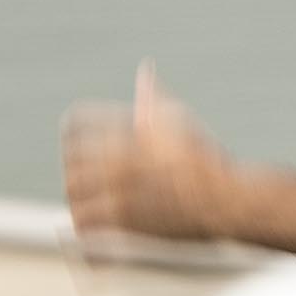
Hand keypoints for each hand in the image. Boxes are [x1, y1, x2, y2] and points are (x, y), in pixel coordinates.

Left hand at [64, 65, 236, 248]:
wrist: (225, 199)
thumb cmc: (206, 158)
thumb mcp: (178, 117)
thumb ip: (153, 95)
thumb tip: (146, 70)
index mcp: (126, 128)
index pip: (74, 122)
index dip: (74, 133)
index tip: (80, 145)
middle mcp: (117, 157)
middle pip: (69, 159)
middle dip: (75, 165)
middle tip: (87, 176)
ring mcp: (117, 190)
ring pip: (72, 190)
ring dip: (79, 194)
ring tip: (92, 199)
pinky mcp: (122, 222)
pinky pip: (84, 223)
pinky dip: (86, 224)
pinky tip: (96, 224)